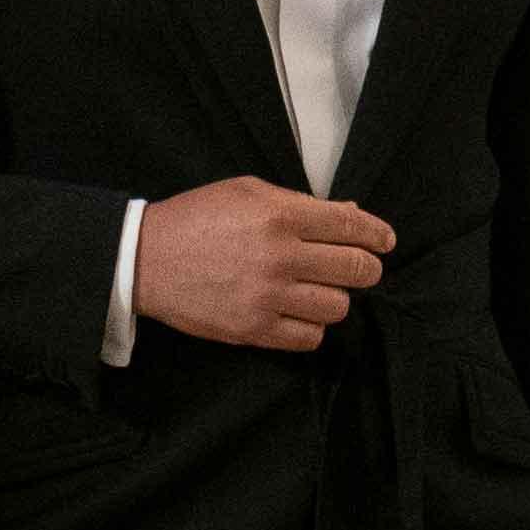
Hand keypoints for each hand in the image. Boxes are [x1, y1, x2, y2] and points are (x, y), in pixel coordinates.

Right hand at [135, 178, 391, 352]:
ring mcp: (267, 297)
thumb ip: (300, 203)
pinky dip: (312, 326)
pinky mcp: (254, 330)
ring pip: (337, 307)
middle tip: (360, 268)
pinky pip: (309, 337)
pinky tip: (300, 312)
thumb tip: (351, 215)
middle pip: (355, 270)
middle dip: (366, 268)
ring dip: (336, 298)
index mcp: (280, 216)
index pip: (352, 228)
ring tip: (320, 290)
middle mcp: (280, 257)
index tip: (384, 242)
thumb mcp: (248, 191)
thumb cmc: (196, 218)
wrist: (145, 258)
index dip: (377, 236)